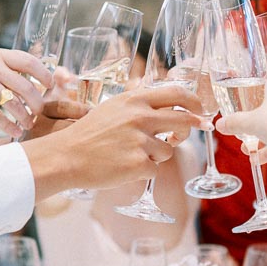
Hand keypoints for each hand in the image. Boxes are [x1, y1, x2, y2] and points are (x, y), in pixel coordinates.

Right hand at [0, 48, 52, 138]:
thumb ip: (5, 68)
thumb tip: (33, 81)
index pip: (30, 62)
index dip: (45, 75)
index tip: (51, 86)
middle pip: (26, 86)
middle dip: (38, 103)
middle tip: (40, 112)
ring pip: (14, 104)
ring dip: (25, 117)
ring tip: (28, 124)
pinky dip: (9, 126)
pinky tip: (15, 132)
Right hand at [22, 86, 202, 197]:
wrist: (65, 157)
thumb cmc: (88, 134)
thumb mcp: (113, 108)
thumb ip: (140, 106)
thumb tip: (171, 109)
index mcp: (135, 100)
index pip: (178, 94)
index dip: (195, 103)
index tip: (201, 111)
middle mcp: (141, 117)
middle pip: (184, 122)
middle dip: (186, 132)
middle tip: (178, 138)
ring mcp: (141, 141)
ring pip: (169, 150)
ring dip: (156, 156)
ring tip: (129, 155)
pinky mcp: (139, 164)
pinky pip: (155, 169)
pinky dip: (143, 171)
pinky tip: (123, 167)